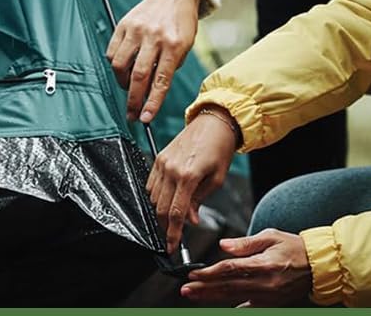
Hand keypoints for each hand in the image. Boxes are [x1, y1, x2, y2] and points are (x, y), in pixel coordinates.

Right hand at [106, 0, 200, 122]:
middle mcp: (155, 37)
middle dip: (133, 100)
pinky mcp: (124, 25)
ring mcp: (137, 30)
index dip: (152, 102)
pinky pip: (112, 52)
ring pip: (120, 66)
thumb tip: (152, 92)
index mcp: (175, 44)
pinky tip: (123, 67)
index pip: (162, 80)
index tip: (145, 119)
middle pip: (138, 76)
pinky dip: (115, 65)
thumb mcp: (187, 44)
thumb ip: (171, 66)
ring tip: (129, 86)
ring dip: (122, 83)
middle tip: (131, 114)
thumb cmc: (182, 22)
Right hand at [147, 109, 237, 252]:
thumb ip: (200, 200)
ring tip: (172, 217)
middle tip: (172, 235)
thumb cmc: (220, 148)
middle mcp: (172, 169)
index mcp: (189, 175)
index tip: (172, 247)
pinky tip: (166, 199)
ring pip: (153, 198)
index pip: (176, 213)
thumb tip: (190, 220)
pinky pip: (150, 184)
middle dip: (165, 226)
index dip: (173, 234)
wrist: (215, 122)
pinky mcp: (159, 157)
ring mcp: (162, 162)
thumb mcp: (217, 178)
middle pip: (160, 209)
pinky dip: (155, 196)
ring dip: (160, 212)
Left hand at [180, 229, 311, 306]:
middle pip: (227, 286)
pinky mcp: (268, 304)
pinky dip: (230, 305)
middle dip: (203, 288)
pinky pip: (245, 307)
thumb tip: (224, 246)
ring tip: (193, 295)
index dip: (209, 272)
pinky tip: (215, 303)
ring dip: (210, 297)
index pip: (230, 269)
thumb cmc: (294, 248)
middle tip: (185, 288)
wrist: (316, 266)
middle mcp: (264, 283)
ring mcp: (266, 297)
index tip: (194, 272)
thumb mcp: (272, 237)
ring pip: (232, 298)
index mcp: (264, 264)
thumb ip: (246, 243)